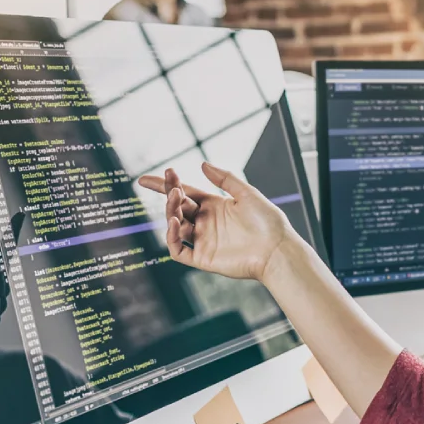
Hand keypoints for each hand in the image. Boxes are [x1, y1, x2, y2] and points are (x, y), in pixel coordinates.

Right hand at [138, 163, 294, 281]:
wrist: (277, 249)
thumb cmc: (268, 221)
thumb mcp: (247, 193)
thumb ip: (224, 179)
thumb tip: (202, 164)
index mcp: (215, 205)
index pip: (184, 192)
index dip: (165, 185)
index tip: (145, 179)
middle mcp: (206, 222)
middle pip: (178, 206)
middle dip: (169, 194)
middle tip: (170, 185)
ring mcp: (203, 241)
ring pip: (175, 226)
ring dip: (171, 211)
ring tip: (176, 198)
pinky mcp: (202, 258)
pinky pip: (178, 250)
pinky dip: (170, 238)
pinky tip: (173, 222)